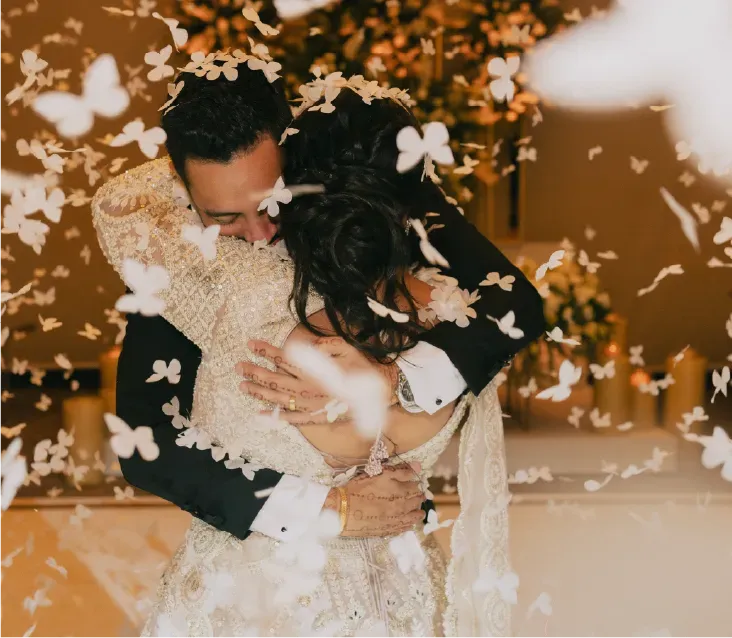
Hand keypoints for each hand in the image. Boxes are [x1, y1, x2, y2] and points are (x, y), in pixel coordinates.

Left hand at [238, 337, 398, 425]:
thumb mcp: (348, 349)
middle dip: (255, 371)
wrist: (382, 397)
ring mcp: (310, 406)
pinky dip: (274, 418)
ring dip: (259, 391)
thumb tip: (304, 345)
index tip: (251, 344)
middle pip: (275, 379)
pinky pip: (291, 420)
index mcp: (315, 371)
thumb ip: (325, 346)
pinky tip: (259, 415)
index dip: (266, 351)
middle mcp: (309, 389)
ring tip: (242, 385)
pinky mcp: (315, 419)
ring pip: (278, 399)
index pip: (284, 359)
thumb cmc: (365, 370)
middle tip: (239, 366)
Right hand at [323, 463, 426, 537]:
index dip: (416, 484)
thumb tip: (418, 466)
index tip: (416, 483)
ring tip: (419, 512)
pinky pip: (403, 529)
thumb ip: (400, 470)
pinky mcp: (387, 530)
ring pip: (412, 517)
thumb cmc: (360, 488)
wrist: (344, 510)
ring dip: (417, 513)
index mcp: (401, 492)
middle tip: (420, 496)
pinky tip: (409, 524)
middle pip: (416, 502)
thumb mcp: (380, 474)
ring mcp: (395, 520)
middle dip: (419, 498)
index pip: (415, 487)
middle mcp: (402, 507)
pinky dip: (408, 525)